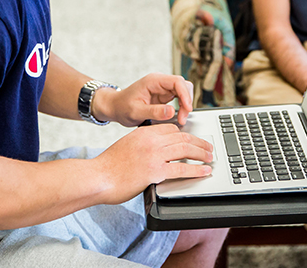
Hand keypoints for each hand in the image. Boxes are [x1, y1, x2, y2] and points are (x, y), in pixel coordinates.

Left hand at [93, 73, 193, 126]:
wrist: (115, 107)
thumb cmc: (122, 107)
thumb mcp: (136, 112)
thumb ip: (154, 112)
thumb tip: (172, 112)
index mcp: (153, 81)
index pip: (177, 81)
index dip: (185, 94)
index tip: (188, 108)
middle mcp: (160, 82)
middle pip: (183, 86)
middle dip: (187, 101)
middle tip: (182, 118)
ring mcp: (162, 88)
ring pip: (183, 92)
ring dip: (185, 105)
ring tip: (180, 119)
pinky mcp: (164, 95)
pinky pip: (178, 98)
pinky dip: (181, 107)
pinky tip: (177, 117)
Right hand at [94, 123, 212, 204]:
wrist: (97, 177)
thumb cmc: (108, 165)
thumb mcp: (126, 145)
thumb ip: (141, 144)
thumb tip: (153, 151)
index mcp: (144, 133)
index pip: (171, 128)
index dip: (185, 133)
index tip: (192, 139)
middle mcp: (151, 141)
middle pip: (182, 137)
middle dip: (198, 142)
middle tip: (208, 147)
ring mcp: (154, 155)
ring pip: (185, 150)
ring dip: (201, 154)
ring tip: (209, 158)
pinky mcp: (155, 171)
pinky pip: (181, 168)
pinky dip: (196, 170)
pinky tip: (203, 171)